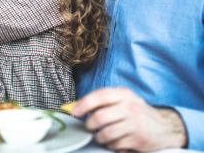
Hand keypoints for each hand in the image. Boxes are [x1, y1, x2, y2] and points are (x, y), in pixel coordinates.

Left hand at [72, 87, 186, 151]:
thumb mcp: (123, 100)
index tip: (74, 111)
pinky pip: (115, 145)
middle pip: (100, 117)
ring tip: (100, 135)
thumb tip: (76, 107)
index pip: (100, 95)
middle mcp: (130, 106)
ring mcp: (136, 123)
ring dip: (98, 137)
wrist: (165, 126)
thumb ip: (102, 102)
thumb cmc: (136, 111)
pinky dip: (110, 145)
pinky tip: (113, 141)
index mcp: (123, 94)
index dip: (84, 103)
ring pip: (106, 134)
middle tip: (88, 126)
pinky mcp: (139, 139)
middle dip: (89, 124)